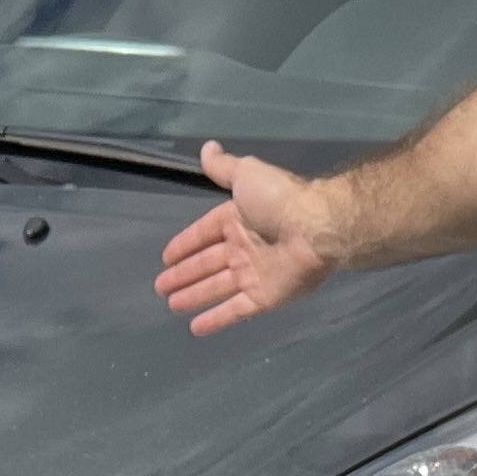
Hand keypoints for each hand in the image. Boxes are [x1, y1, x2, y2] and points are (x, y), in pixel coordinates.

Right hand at [155, 145, 343, 333]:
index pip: (205, 233)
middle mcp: (245, 247)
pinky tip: (196, 328)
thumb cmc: (278, 200)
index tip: (166, 257)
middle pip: (208, 263)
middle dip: (184, 274)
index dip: (186, 244)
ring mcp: (255, 275)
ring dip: (194, 296)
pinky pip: (236, 309)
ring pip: (217, 287)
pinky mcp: (266, 298)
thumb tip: (207, 147)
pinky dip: (217, 319)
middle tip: (160, 287)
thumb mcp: (246, 175)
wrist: (316, 228)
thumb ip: (223, 167)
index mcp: (239, 219)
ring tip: (171, 305)